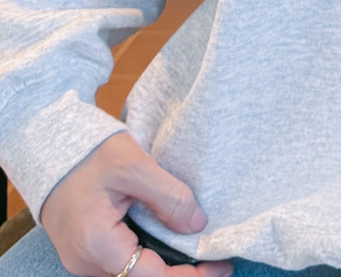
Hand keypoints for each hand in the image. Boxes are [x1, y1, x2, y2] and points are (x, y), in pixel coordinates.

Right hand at [39, 132, 230, 276]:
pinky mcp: (84, 250)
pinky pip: (120, 261)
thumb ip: (169, 197)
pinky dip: (146, 256)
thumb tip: (196, 225)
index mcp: (97, 245)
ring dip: (163, 265)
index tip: (220, 266)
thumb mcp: (135, 166)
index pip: (150, 276)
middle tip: (216, 262)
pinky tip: (169, 243)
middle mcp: (85, 262)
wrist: (48, 148)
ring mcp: (82, 259)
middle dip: (180, 273)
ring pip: (130, 272)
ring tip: (198, 252)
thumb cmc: (89, 154)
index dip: (188, 276)